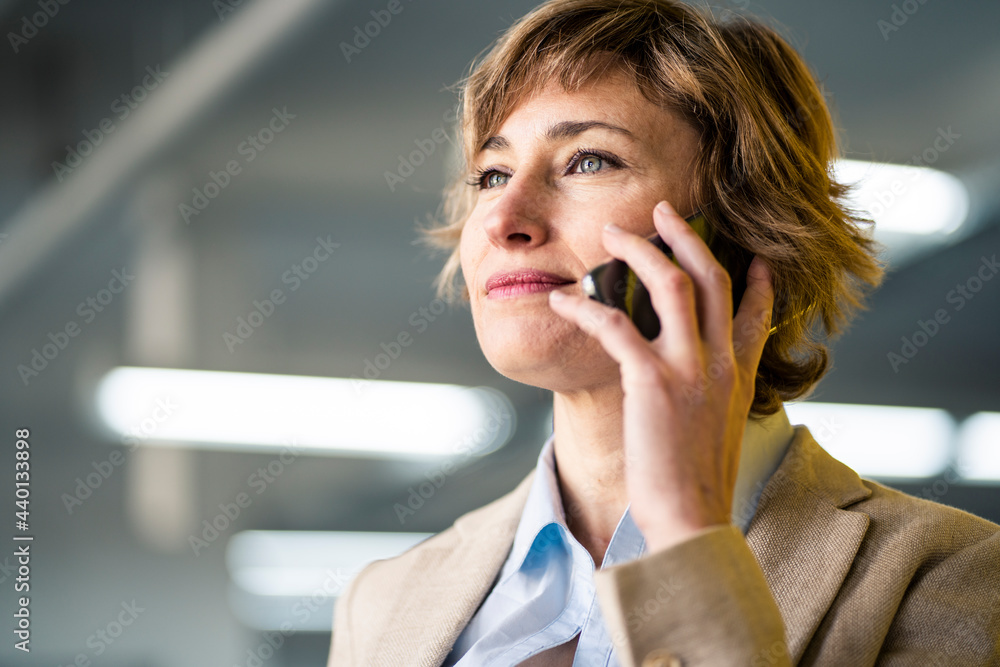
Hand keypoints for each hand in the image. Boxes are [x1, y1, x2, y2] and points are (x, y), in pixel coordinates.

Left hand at [547, 200, 773, 552]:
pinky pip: (616, 327)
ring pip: (672, 285)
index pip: (756, 313)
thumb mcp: (717, 432)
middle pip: (711, 278)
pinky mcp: (653, 383)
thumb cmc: (697, 484)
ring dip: (640, 251)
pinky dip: (586, 308)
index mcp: (740, 376)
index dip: (755, 280)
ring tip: (610, 234)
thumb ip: (711, 398)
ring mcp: (691, 369)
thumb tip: (691, 389)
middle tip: (662, 209)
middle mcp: (722, 363)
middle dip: (686, 236)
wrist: (692, 520)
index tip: (751, 256)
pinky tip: (562, 301)